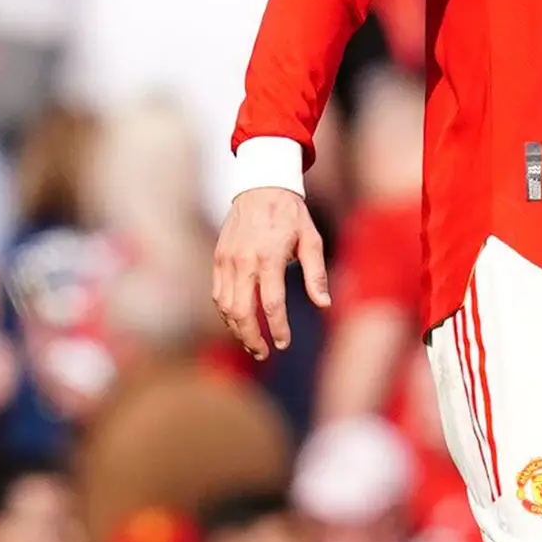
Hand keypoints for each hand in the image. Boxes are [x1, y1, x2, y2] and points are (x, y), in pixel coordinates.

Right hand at [213, 186, 331, 356]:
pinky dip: (226, 313)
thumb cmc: (291, 216)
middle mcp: (244, 261)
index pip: (271, 304)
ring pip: (226, 306)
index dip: (278, 328)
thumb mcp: (311, 240)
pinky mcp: (218, 258)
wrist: (260, 187)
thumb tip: (324, 304)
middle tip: (263, 354)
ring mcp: (227, 260)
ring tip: (251, 344)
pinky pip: (218, 294)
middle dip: (252, 338)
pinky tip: (239, 323)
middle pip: (242, 311)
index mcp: (269, 257)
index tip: (284, 344)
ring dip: (236, 330)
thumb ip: (316, 274)